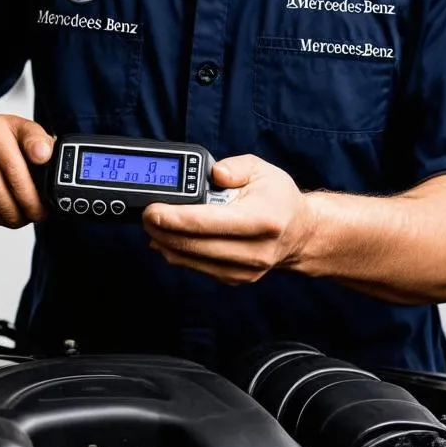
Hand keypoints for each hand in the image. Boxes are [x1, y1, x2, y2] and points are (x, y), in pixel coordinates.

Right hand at [0, 112, 52, 230]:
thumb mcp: (22, 128)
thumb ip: (38, 140)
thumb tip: (45, 154)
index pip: (16, 176)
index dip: (33, 200)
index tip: (43, 210)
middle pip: (3, 201)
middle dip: (24, 215)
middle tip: (33, 214)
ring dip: (7, 219)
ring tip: (16, 210)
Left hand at [142, 155, 314, 284]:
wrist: (300, 234)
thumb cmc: (278, 198)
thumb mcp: (261, 169)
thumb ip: (235, 167)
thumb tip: (214, 173)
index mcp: (262, 220)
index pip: (208, 222)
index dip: (175, 217)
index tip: (152, 210)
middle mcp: (254, 250)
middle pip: (194, 245)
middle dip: (162, 230)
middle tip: (145, 214)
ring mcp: (245, 270)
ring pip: (191, 260)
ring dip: (165, 243)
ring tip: (153, 225)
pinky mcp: (235, 279)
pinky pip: (197, 268)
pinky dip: (178, 253)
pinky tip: (167, 239)